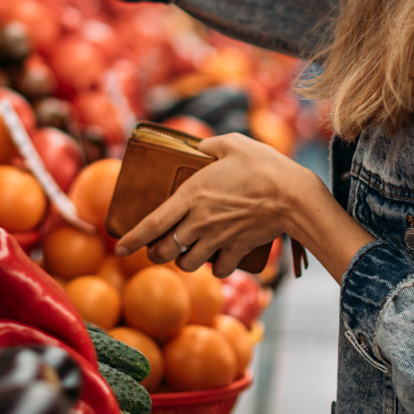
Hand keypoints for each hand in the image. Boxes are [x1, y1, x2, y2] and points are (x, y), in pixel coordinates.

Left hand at [115, 135, 318, 277]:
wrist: (293, 196)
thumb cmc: (263, 166)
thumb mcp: (233, 143)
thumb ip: (210, 145)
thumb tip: (199, 147)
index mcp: (191, 195)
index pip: (152, 224)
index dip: (132, 239)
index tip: (119, 247)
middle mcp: (199, 222)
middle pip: (165, 251)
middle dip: (156, 253)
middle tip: (158, 247)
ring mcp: (218, 239)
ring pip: (187, 264)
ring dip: (184, 260)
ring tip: (188, 250)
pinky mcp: (237, 250)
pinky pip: (218, 269)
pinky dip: (215, 267)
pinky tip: (217, 257)